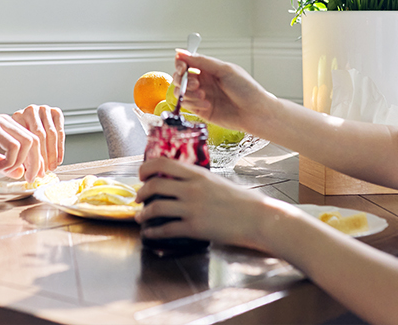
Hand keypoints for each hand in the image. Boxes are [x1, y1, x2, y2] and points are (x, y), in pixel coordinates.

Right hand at [0, 113, 40, 179]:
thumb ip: (4, 164)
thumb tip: (20, 173)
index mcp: (8, 127)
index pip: (33, 141)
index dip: (37, 159)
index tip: (34, 175)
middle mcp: (8, 122)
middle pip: (36, 141)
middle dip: (36, 162)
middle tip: (31, 178)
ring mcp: (1, 124)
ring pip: (28, 143)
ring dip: (23, 162)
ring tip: (8, 170)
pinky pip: (14, 146)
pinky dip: (11, 160)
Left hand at [12, 104, 65, 173]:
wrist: (17, 122)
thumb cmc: (17, 136)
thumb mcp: (13, 145)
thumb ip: (17, 158)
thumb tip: (23, 174)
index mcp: (17, 116)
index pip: (27, 140)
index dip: (31, 160)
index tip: (32, 174)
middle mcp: (30, 110)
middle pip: (40, 137)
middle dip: (43, 158)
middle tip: (43, 172)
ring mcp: (44, 109)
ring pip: (52, 135)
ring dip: (53, 154)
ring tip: (51, 167)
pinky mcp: (55, 112)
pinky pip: (60, 132)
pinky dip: (60, 148)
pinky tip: (58, 159)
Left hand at [134, 156, 287, 251]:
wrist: (258, 218)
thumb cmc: (243, 201)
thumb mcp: (217, 181)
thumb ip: (198, 180)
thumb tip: (182, 182)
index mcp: (198, 174)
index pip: (162, 163)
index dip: (146, 168)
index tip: (142, 175)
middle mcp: (191, 188)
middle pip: (154, 185)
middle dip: (141, 192)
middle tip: (139, 197)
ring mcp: (192, 208)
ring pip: (156, 207)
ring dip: (143, 213)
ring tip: (141, 216)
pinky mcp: (195, 228)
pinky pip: (166, 229)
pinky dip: (153, 231)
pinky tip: (150, 233)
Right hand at [173, 50, 277, 136]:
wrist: (255, 112)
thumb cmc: (246, 89)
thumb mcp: (224, 70)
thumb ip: (201, 61)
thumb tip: (180, 52)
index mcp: (208, 69)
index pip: (186, 62)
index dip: (180, 64)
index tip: (182, 68)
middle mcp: (203, 81)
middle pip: (180, 77)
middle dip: (183, 80)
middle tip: (196, 84)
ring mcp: (201, 96)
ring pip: (180, 92)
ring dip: (188, 93)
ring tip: (203, 95)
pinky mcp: (200, 110)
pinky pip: (187, 105)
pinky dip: (193, 104)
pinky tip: (208, 104)